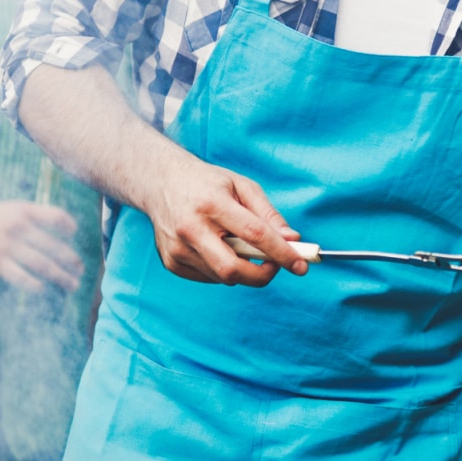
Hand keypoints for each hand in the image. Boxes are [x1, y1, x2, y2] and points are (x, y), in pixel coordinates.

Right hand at [0, 201, 85, 292]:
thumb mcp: (8, 209)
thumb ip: (32, 217)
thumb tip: (61, 232)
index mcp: (22, 210)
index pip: (55, 216)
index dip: (69, 226)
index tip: (74, 235)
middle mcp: (17, 226)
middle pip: (53, 246)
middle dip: (70, 261)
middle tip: (80, 270)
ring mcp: (6, 245)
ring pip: (42, 264)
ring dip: (60, 277)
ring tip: (71, 285)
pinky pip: (21, 277)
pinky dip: (35, 285)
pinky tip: (43, 290)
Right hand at [146, 146, 307, 286]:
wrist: (160, 182)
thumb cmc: (207, 183)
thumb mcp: (242, 186)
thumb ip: (268, 214)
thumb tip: (292, 240)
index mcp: (211, 203)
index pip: (254, 235)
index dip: (282, 253)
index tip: (302, 265)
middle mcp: (190, 228)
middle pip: (233, 269)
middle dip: (262, 275)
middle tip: (274, 265)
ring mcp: (177, 248)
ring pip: (223, 277)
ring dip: (243, 269)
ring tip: (239, 245)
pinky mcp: (171, 262)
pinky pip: (209, 278)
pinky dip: (223, 270)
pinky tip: (219, 248)